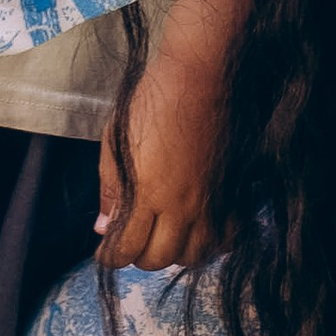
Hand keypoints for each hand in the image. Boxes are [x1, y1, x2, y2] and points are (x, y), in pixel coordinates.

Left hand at [94, 0, 249, 272]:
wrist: (198, 76)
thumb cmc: (148, 103)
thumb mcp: (115, 142)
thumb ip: (110, 189)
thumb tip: (103, 228)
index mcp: (147, 193)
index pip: (126, 249)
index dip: (111, 256)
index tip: (106, 250)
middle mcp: (181, 206)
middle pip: (160, 258)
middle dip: (139, 256)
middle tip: (132, 240)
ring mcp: (211, 202)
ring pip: (195, 255)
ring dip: (175, 253)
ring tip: (164, 237)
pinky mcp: (232, 193)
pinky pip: (228, 239)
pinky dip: (211, 244)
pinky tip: (199, 230)